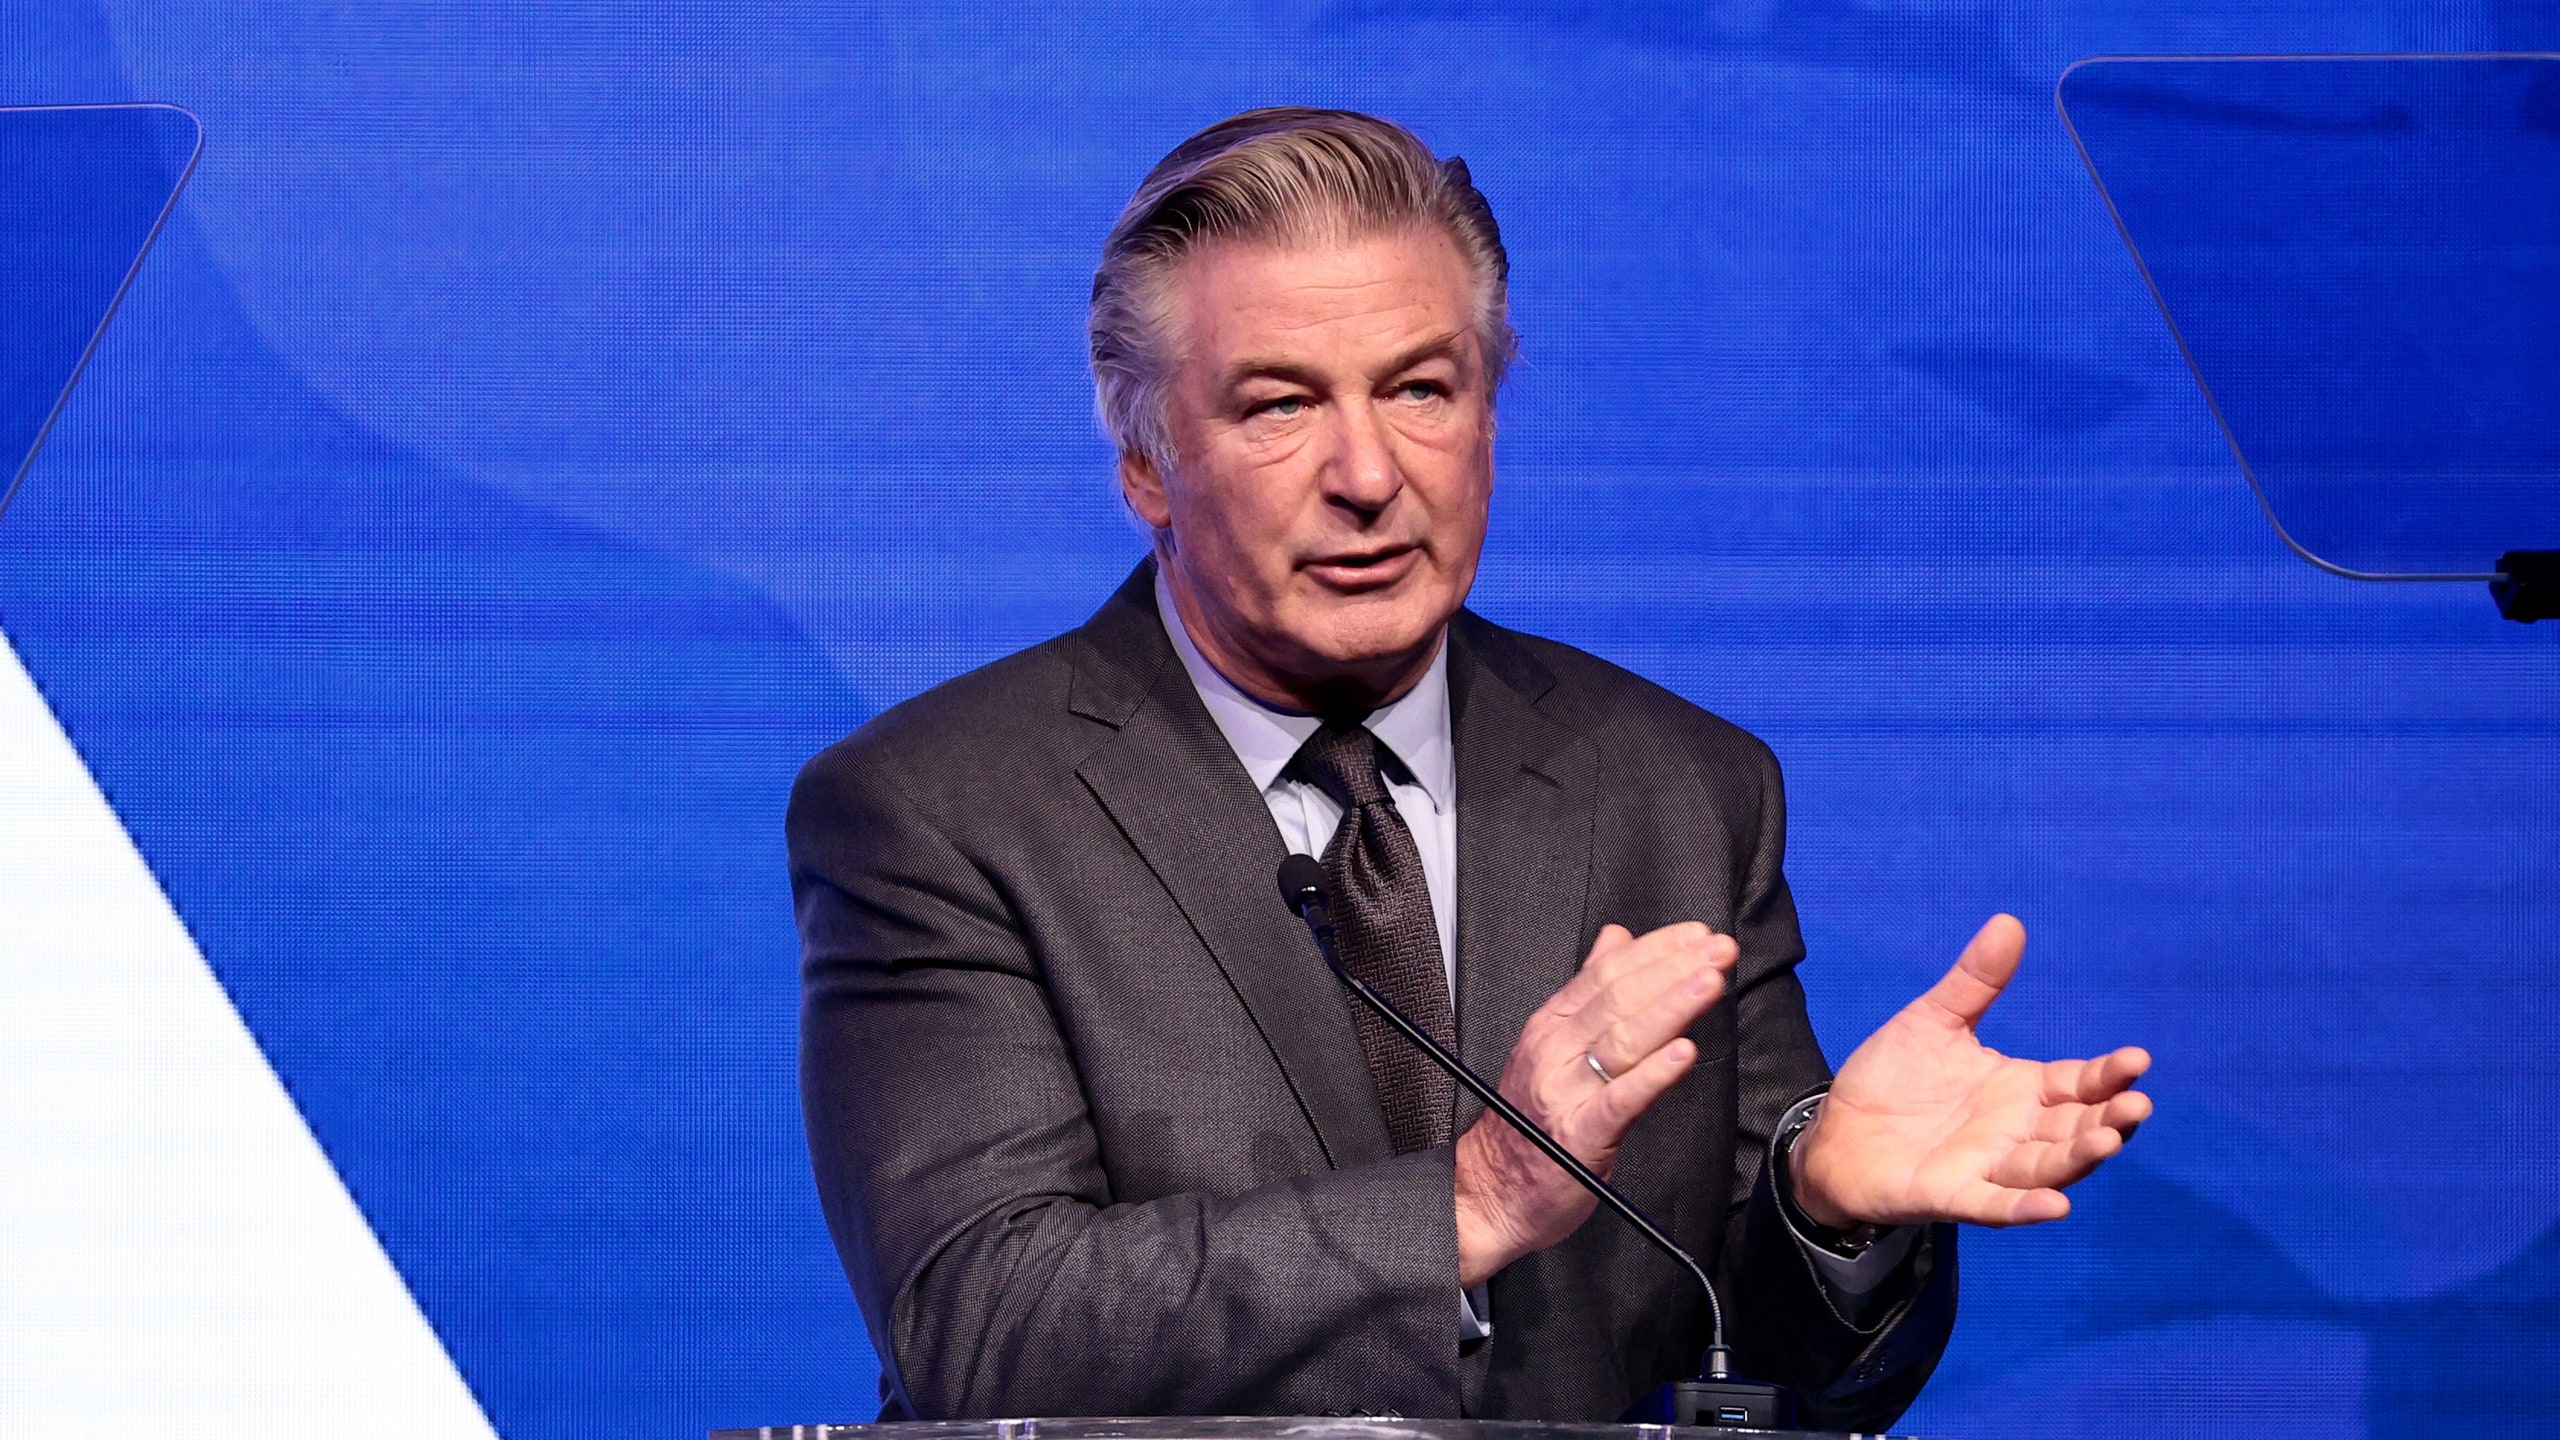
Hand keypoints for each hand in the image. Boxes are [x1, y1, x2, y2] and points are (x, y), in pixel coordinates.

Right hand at [1454, 921, 1735, 1285]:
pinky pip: (1621, 1099)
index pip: (1606, 972)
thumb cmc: (1528, 1122)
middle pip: (1619, 998)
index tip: (1696, 934)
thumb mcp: (1551, 1043)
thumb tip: (1617, 938)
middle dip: (1675, 968)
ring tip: (1709, 983)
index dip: (1655, 949)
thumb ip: (1587, 991)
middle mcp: (1554, 1050)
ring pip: (1623, 1038)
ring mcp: (1565, 1092)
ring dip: (1671, 1006)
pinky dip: (1654, 1073)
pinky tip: (1683, 1054)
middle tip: (1721, 949)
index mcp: (1551, 1026)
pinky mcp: (1580, 1136)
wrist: (1489, 1191)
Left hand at [1792, 914, 2151, 1229]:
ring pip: (2047, 1168)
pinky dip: (2026, 1208)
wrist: (1835, 1131)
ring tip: (2108, 1141)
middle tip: (2137, 1104)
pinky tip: (2056, 1206)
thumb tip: (2009, 921)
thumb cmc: (1893, 1079)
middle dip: (2109, 1119)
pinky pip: (1997, 1206)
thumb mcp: (1933, 1022)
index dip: (2108, 1075)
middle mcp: (2015, 1131)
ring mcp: (1987, 1167)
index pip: (2077, 1083)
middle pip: (2075, 1128)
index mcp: (2020, 1088)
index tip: (2138, 1060)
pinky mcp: (1952, 1196)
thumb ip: (1974, 982)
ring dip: (2080, 1158)